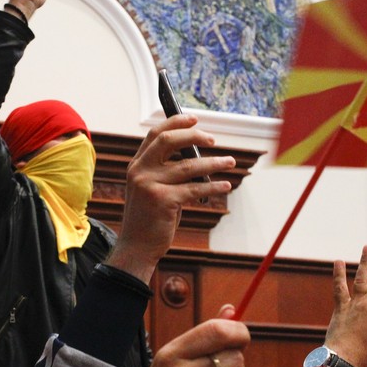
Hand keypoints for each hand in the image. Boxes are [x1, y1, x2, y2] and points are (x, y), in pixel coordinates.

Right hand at [108, 114, 234, 282]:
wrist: (137, 247)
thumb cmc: (149, 218)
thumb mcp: (150, 189)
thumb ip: (164, 171)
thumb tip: (197, 154)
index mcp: (136, 166)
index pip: (154, 134)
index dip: (175, 123)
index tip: (194, 119)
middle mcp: (139, 172)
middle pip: (168, 141)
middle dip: (194, 136)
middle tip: (213, 140)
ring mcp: (149, 185)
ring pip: (189, 166)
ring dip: (214, 162)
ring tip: (230, 162)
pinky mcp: (163, 201)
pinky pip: (195, 189)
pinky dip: (213, 186)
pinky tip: (225, 186)